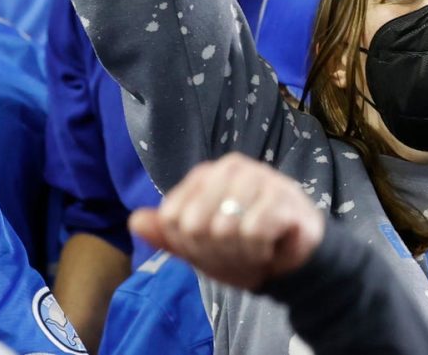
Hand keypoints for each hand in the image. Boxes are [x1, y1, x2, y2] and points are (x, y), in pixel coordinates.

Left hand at [130, 153, 326, 291]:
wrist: (294, 260)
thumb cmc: (244, 249)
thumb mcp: (201, 248)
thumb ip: (168, 235)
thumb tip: (134, 220)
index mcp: (204, 176)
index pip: (171, 219)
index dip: (188, 245)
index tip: (210, 248)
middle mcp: (229, 168)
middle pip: (194, 225)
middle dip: (214, 252)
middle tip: (236, 251)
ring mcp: (257, 176)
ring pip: (223, 229)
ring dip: (239, 253)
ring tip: (255, 249)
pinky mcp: (282, 194)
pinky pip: (253, 232)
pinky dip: (259, 250)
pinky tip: (271, 246)